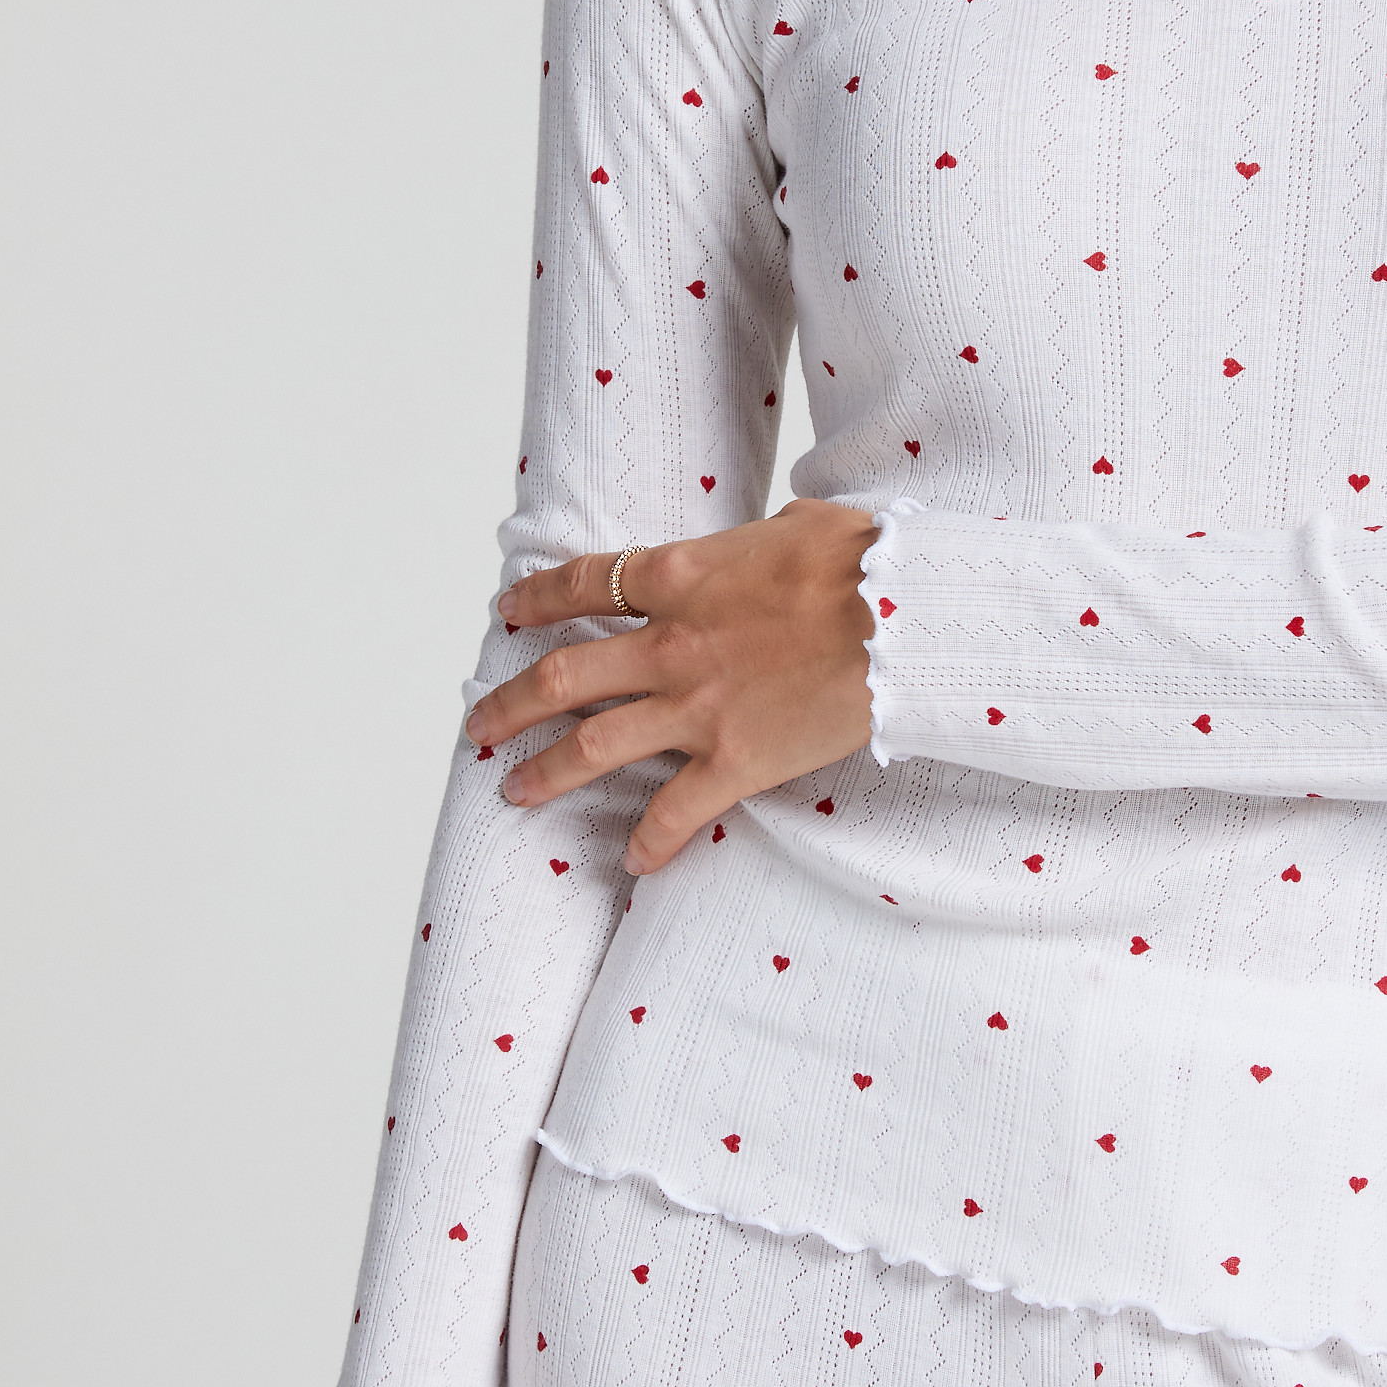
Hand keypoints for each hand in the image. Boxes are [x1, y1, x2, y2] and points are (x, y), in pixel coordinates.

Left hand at [465, 498, 877, 872]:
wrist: (908, 619)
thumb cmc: (865, 561)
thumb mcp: (797, 527)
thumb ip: (758, 542)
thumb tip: (774, 535)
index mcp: (681, 576)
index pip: (584, 584)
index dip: (535, 599)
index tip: (506, 612)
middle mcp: (671, 645)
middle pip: (562, 677)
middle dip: (509, 704)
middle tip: (478, 725)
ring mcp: (698, 709)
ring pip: (593, 748)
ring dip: (544, 772)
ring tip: (512, 790)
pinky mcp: (736, 763)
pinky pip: (675, 812)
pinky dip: (650, 841)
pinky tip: (632, 859)